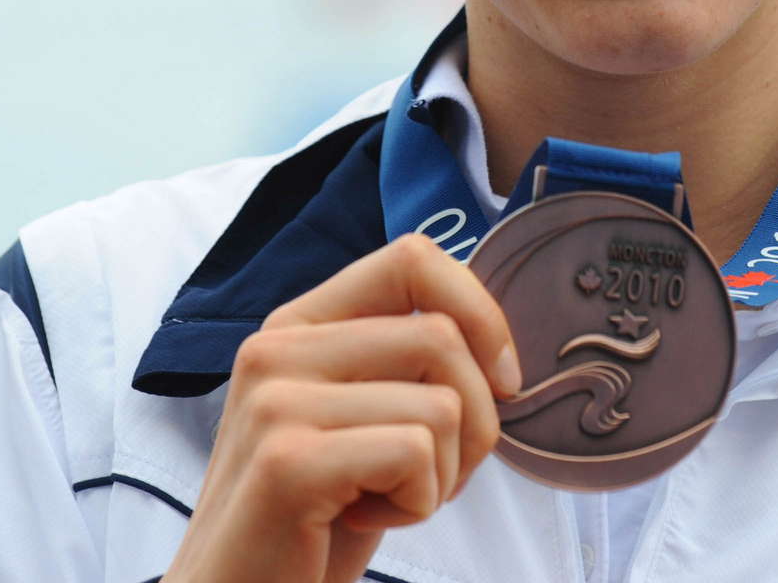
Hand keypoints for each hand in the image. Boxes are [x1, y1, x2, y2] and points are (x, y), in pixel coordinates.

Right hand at [161, 233, 522, 582]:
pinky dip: (418, 502)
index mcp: (297, 324)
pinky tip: (359, 519)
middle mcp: (277, 348)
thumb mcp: (357, 418)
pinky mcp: (288, 460)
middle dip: (476, 419)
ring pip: (440, 403)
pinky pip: (414, 451)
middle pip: (441, 335)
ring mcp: (276, 402)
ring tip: (385, 499)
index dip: (480, 311)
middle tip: (434, 474)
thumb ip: (401, 363)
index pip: (411, 257)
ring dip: (443, 474)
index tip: (501, 379)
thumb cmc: (312, 518)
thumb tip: (497, 337)